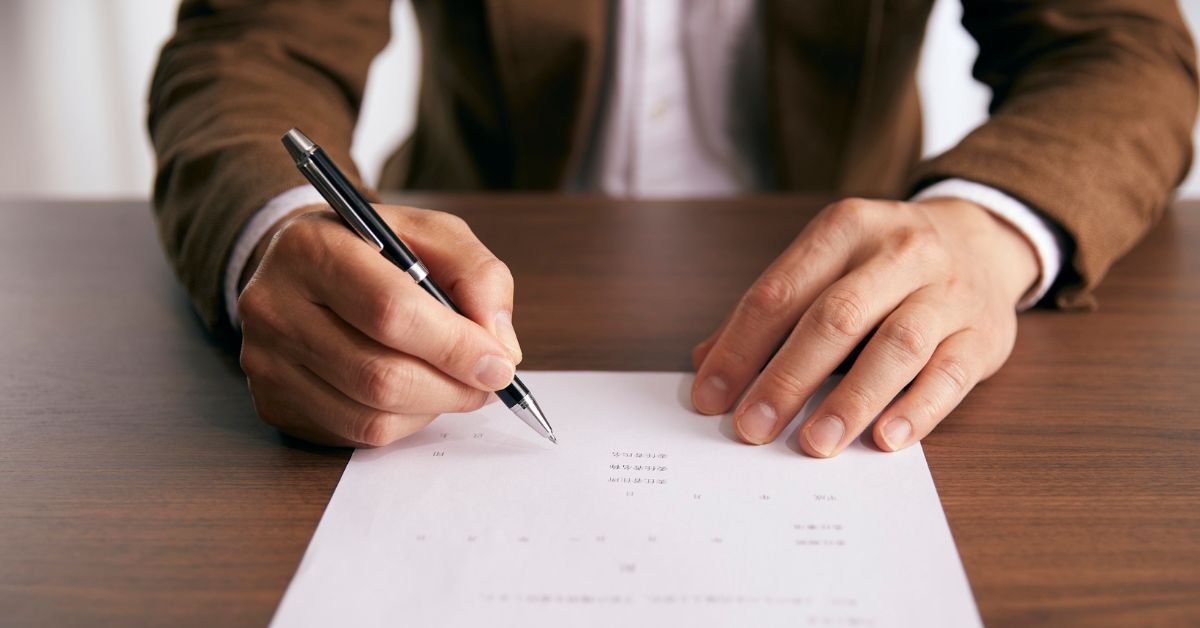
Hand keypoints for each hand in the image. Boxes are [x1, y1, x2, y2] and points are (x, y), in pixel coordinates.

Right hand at [237, 204, 521, 445]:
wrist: (304, 266)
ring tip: (458, 384)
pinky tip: (417, 394)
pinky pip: (356, 433)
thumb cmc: (376, 251)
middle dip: (452, 386)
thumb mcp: (432, 235)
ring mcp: (265, 360)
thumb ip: (477, 276)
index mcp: (312, 246)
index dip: (454, 345)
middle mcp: (274, 305)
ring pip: (370, 414)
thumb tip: (500, 345)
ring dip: (433, 408)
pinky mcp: (272, 401)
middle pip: (379, 374)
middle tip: (489, 382)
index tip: (501, 363)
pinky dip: (404, 422)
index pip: (390, 310)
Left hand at [690, 197, 1038, 456]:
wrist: (983, 242)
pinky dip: (917, 409)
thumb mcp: (828, 266)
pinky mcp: (984, 333)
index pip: (781, 291)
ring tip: (815, 443)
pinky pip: (949, 373)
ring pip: (896, 345)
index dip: (740, 346)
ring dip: (851, 400)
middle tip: (753, 427)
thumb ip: (771, 312)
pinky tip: (885, 438)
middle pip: (835, 318)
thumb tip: (707, 363)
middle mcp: (899, 252)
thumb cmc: (883, 265)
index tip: (712, 396)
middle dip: (787, 378)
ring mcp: (947, 291)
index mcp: (846, 228)